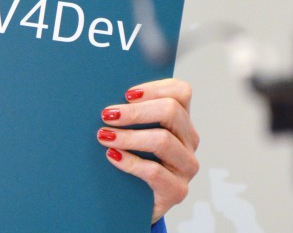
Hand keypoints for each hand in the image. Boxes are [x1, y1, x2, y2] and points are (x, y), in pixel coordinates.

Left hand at [96, 78, 199, 223]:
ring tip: (104, 136)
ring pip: (163, 141)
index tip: (126, 94)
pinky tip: (113, 157)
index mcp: (180, 121)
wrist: (130, 204)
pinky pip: (155, 171)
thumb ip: (127, 115)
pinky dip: (130, 162)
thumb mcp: (131, 134)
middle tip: (107, 115)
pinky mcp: (177, 190)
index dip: (155, 88)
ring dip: (130, 136)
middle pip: (172, 112)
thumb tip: (104, 97)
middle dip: (136, 111)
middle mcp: (188, 140)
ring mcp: (186, 166)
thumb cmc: (128, 160)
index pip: (181, 92)